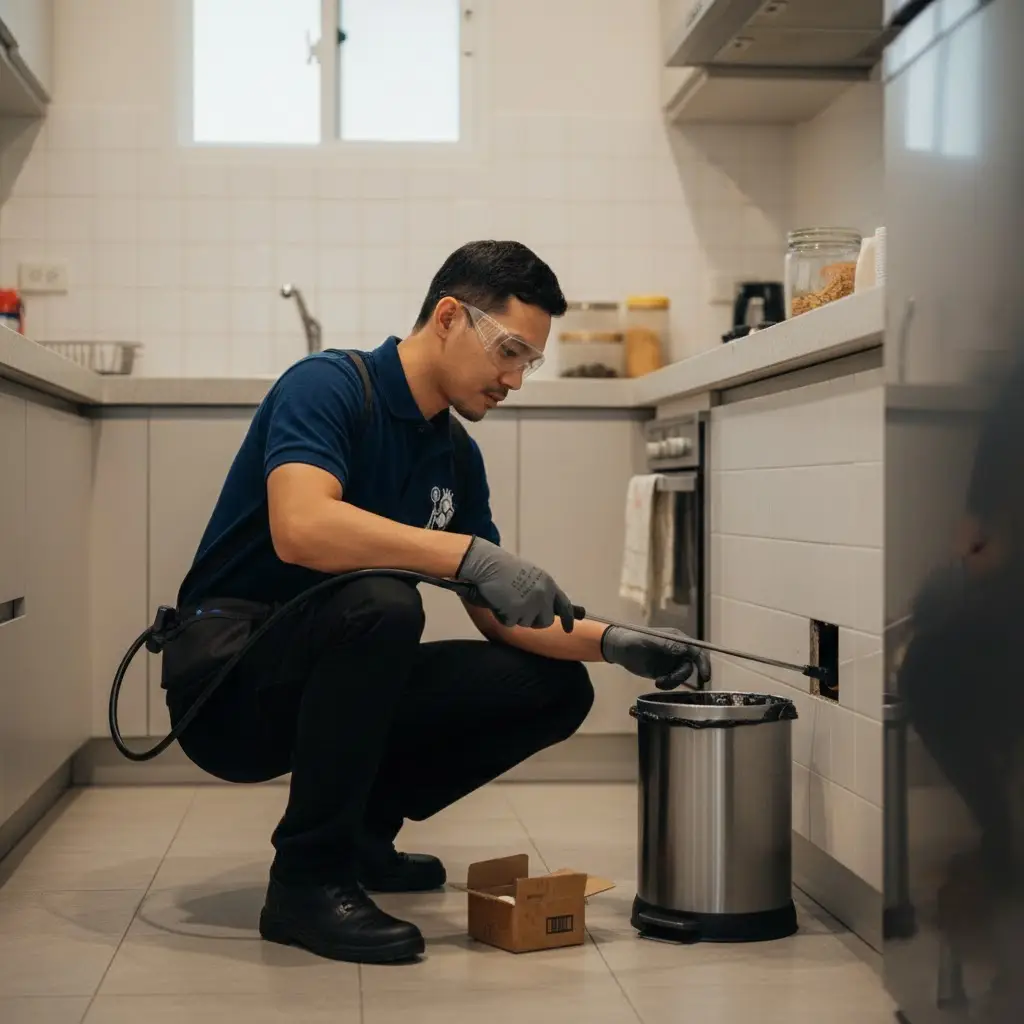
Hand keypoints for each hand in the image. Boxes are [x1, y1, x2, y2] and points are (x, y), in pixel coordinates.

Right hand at [456, 537, 574, 631]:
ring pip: (526, 623)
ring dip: (515, 616)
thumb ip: (540, 591)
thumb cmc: (504, 568)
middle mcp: (543, 594)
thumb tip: (545, 610)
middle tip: (520, 611)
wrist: (487, 564)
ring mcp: (531, 604)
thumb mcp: (530, 576)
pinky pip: (510, 623)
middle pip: (546, 621)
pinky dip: (502, 616)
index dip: (568, 619)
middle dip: (534, 620)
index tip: (569, 630)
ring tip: (506, 598)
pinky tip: (498, 601)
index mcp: (548, 583)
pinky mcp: (516, 612)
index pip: (564, 605)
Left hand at [601, 625, 711, 689]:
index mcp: (678, 639)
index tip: (704, 677)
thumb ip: (669, 645)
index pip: (697, 651)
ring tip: (658, 683)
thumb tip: (685, 650)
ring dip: (673, 682)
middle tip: (664, 682)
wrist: (619, 648)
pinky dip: (668, 684)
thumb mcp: (651, 641)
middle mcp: (678, 650)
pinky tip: (658, 683)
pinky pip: (674, 681)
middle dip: (680, 676)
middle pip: (690, 667)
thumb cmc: (634, 639)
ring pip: (682, 676)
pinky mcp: (665, 671)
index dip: (704, 664)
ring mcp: (672, 662)